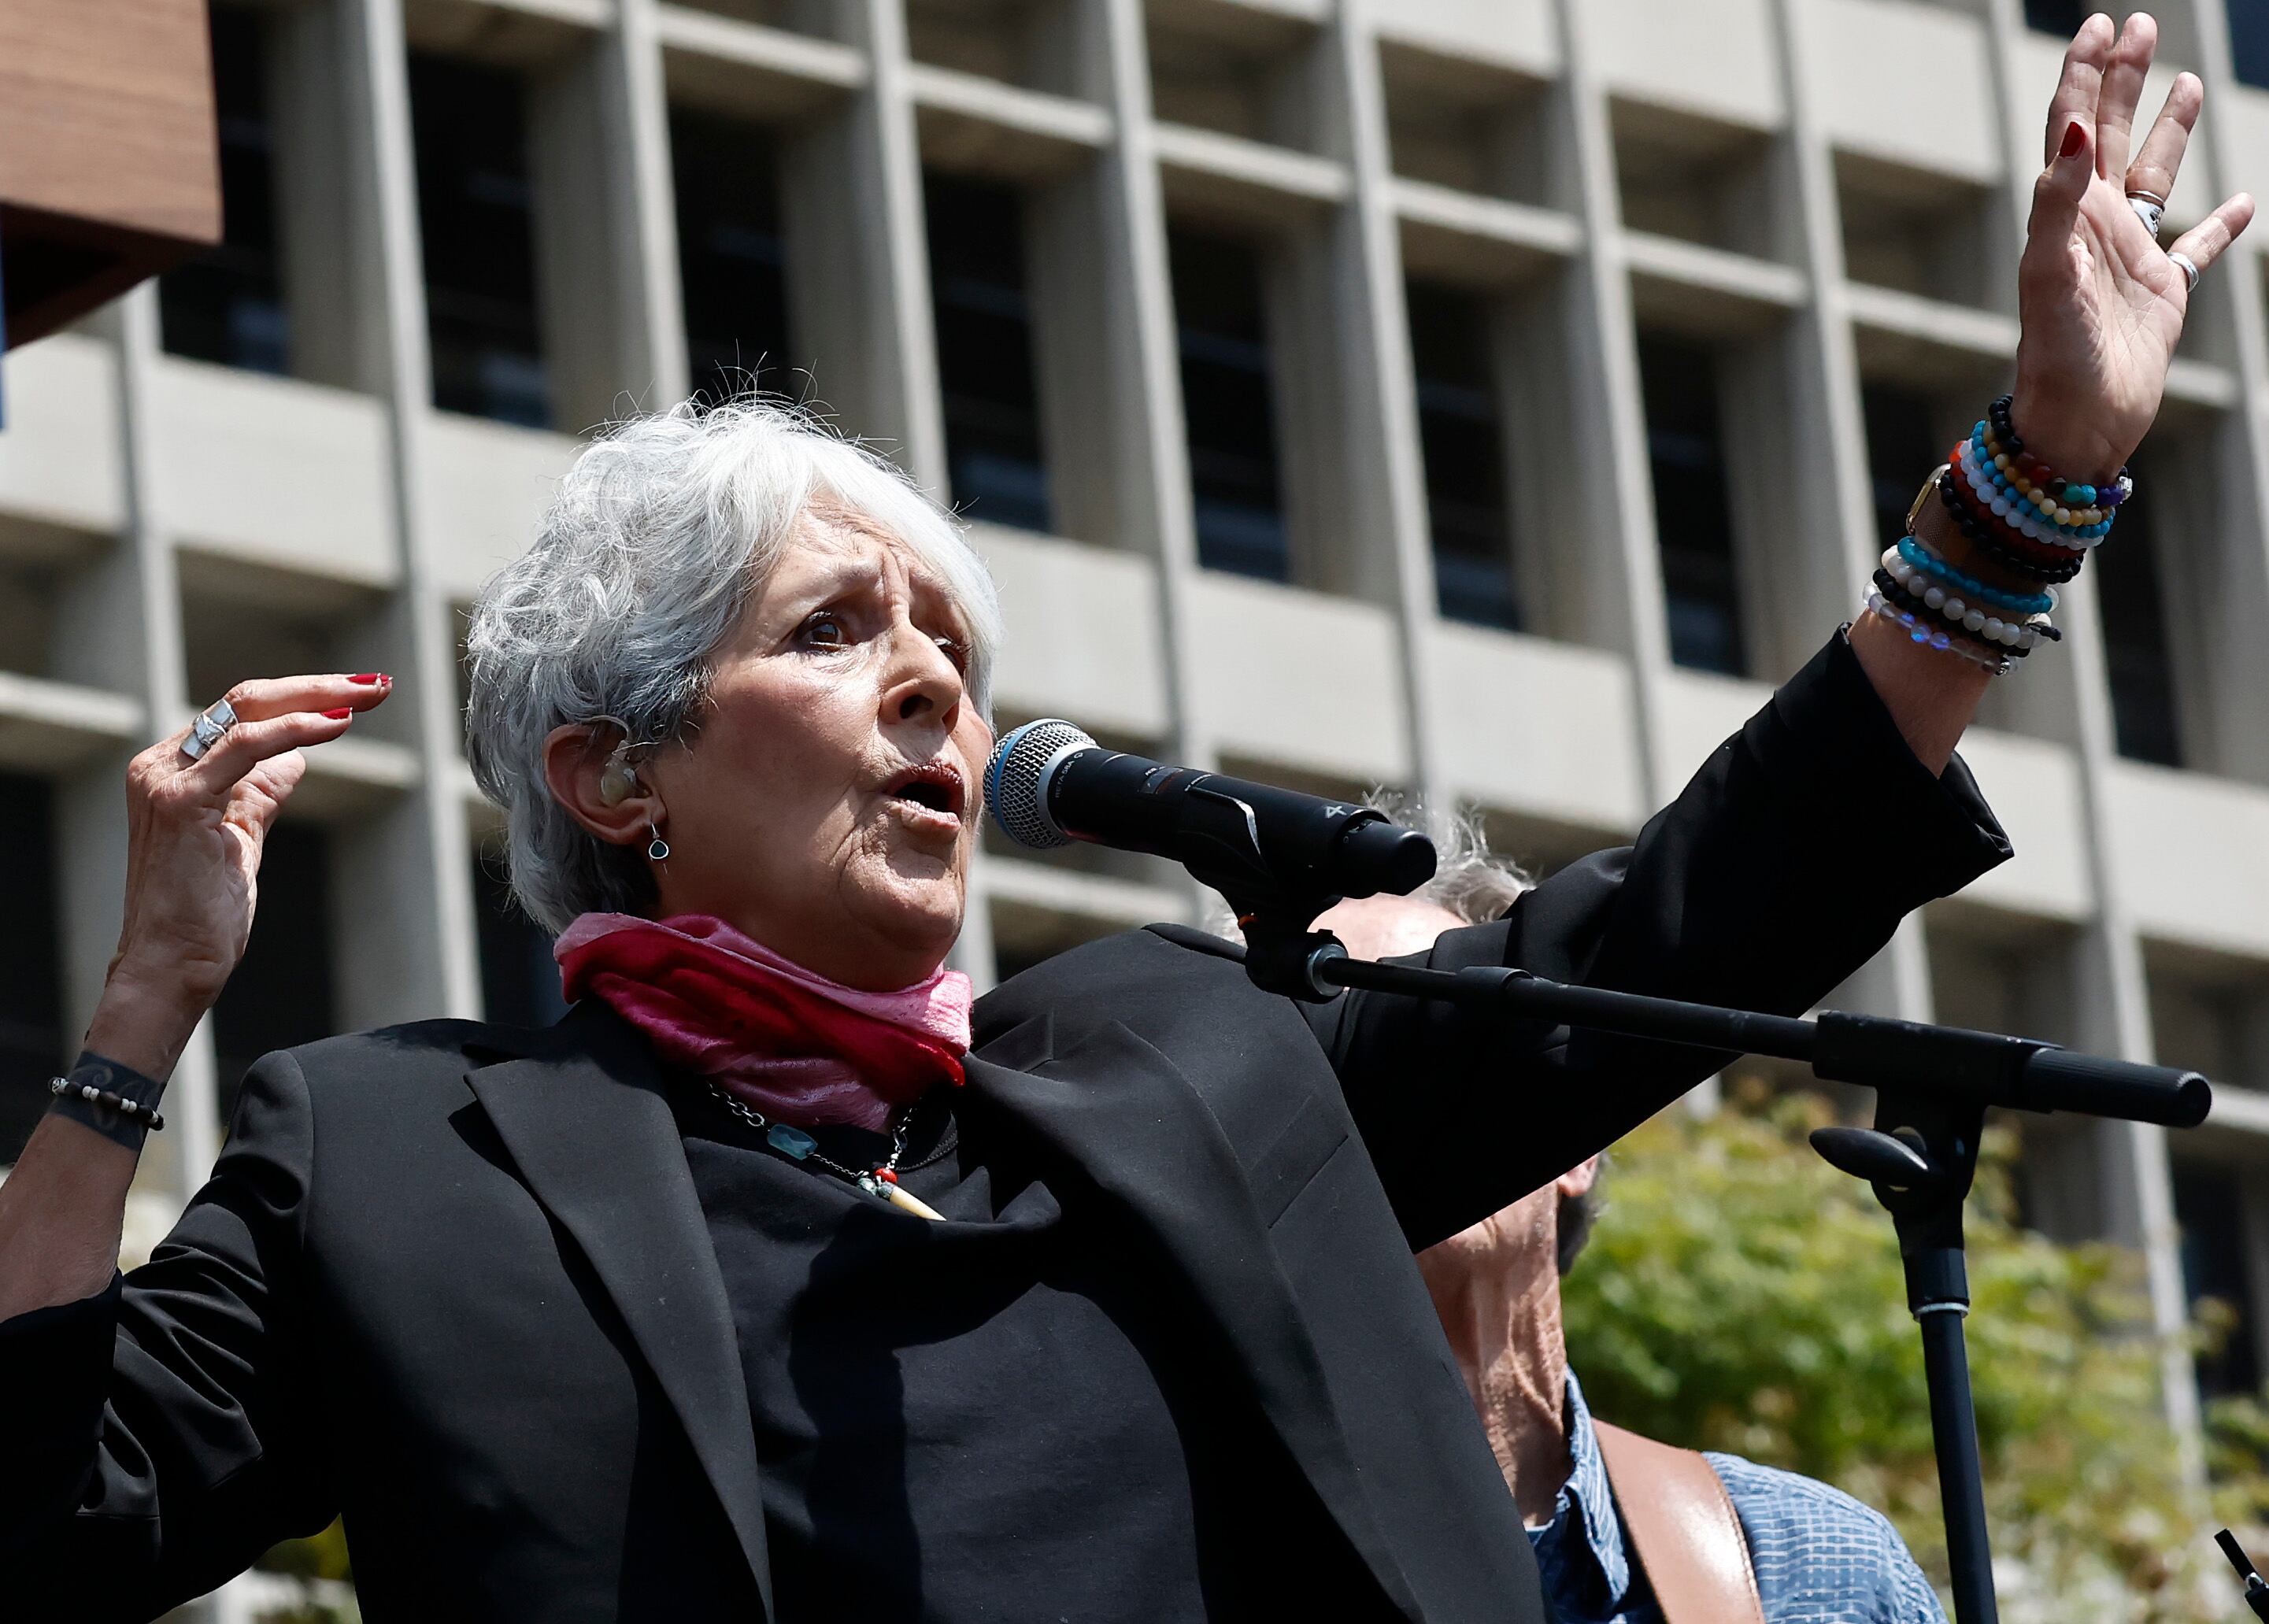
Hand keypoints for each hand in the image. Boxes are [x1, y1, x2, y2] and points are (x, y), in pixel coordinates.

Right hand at [90, 675, 391, 1078]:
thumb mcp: (240, 840)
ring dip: (318, 698)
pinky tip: (336, 724)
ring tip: (370, 695)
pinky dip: (294, 730)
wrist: (171, 964)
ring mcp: (166, 779)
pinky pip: (245, 747)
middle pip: (247, 700)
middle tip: (379, 684)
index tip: (359, 696)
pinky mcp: (179, 800)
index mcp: (173, 770)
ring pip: (248, 711)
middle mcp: (162, 765)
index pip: (243, 714)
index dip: (303, 698)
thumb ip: (258, 796)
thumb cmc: (203, 913)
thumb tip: (294, 760)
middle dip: (318, 686)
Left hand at [2012, 13, 2253, 481]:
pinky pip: (2197, 248)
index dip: (2084, 76)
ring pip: (2155, 176)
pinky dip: (2221, 225)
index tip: (2099, 26)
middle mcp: (2095, 228)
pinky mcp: (2163, 293)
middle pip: (2112, 136)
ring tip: (2187, 82)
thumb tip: (2079, 127)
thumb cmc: (2057, 352)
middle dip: (2124, 80)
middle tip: (2139, 26)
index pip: (2073, 129)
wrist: (2076, 421)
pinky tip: (2244, 203)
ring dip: (2169, 130)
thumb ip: (2059, 199)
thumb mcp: (2050, 269)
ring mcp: (2131, 257)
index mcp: (2066, 215)